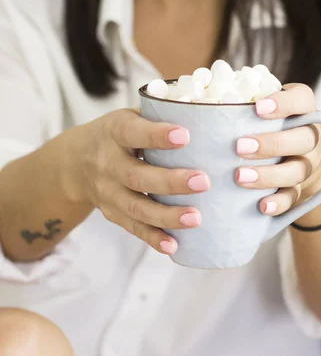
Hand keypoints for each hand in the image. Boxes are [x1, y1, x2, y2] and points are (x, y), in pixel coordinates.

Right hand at [63, 109, 209, 254]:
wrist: (75, 162)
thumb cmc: (118, 134)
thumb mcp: (131, 116)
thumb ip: (161, 116)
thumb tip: (210, 111)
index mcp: (114, 131)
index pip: (133, 133)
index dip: (157, 135)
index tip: (184, 135)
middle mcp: (107, 162)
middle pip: (137, 175)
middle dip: (171, 181)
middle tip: (203, 181)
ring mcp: (107, 191)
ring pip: (136, 206)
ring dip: (166, 215)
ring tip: (195, 218)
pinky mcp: (112, 213)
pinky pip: (132, 227)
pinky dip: (153, 238)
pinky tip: (174, 245)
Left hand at [235, 84, 320, 215]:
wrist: (305, 154)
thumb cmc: (271, 122)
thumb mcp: (265, 105)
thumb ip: (243, 102)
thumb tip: (194, 102)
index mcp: (302, 109)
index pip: (302, 100)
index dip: (284, 103)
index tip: (258, 107)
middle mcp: (311, 136)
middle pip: (303, 139)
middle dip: (271, 144)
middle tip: (239, 146)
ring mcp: (308, 164)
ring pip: (297, 171)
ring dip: (269, 175)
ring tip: (240, 176)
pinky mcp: (301, 188)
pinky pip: (294, 197)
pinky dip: (279, 202)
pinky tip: (262, 206)